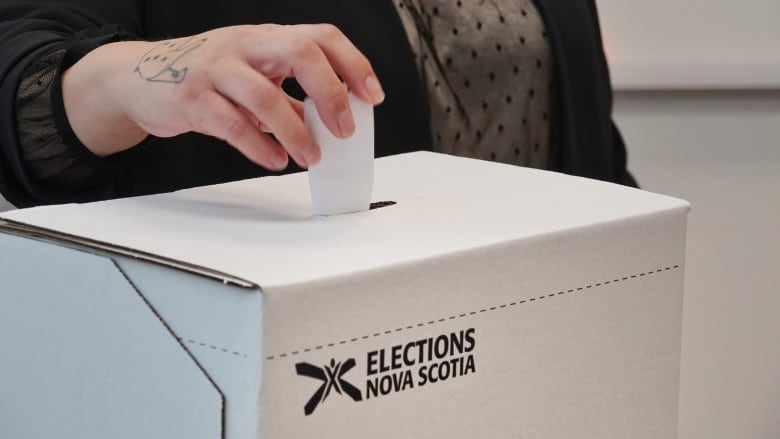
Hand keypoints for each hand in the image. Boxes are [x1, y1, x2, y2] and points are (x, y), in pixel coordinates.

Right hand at [62, 24, 385, 169]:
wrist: (138, 78)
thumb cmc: (205, 76)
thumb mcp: (253, 76)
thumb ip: (291, 97)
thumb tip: (332, 123)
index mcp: (266, 38)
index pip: (321, 36)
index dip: (353, 64)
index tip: (372, 96)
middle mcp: (244, 45)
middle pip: (300, 52)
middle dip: (330, 93)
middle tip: (344, 129)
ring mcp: (215, 68)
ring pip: (265, 96)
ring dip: (296, 132)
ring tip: (310, 157)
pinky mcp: (191, 99)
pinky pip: (232, 124)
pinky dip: (259, 146)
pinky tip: (275, 159)